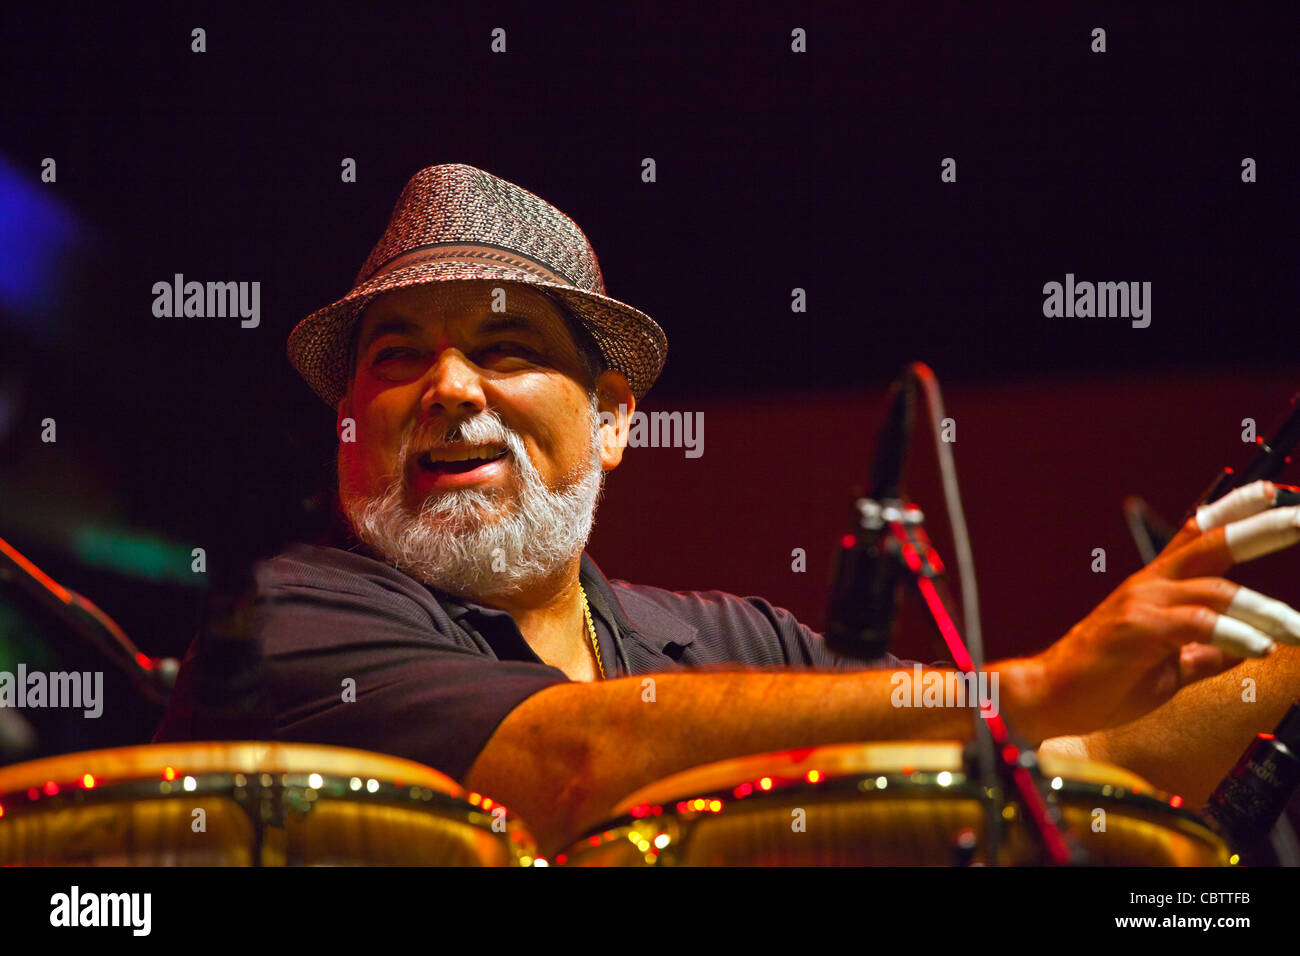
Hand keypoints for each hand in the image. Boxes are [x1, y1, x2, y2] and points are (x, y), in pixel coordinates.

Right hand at [1030, 480, 1299, 737]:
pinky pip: (1198, 624)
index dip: (1233, 511)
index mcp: (1155, 587)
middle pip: (1210, 544)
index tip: (1270, 492)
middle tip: (1299, 518)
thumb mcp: (1167, 667)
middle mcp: (1149, 585)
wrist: (1050, 696)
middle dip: (1260, 529)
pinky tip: (1260, 647)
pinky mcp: (1138, 629)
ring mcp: (1142, 604)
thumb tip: (1245, 649)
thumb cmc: (1101, 683)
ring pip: (1217, 591)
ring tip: (1297, 630)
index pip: (1197, 535)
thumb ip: (1205, 654)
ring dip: (1265, 610)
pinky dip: (1235, 633)